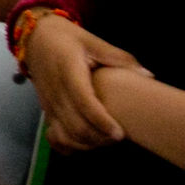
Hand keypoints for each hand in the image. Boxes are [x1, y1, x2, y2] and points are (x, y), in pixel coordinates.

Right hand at [25, 14, 139, 152]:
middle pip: (75, 125)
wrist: (35, 37)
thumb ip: (120, 59)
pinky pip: (55, 137)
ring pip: (66, 135)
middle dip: (99, 138)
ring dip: (88, 144)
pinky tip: (84, 144)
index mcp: (68, 71)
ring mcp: (48, 103)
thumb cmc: (67, 38)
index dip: (102, 121)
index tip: (120, 133)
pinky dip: (69, 146)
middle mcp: (55, 91)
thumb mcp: (93, 41)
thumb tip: (148, 75)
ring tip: (106, 139)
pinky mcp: (46, 111)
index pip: (84, 102)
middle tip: (119, 136)